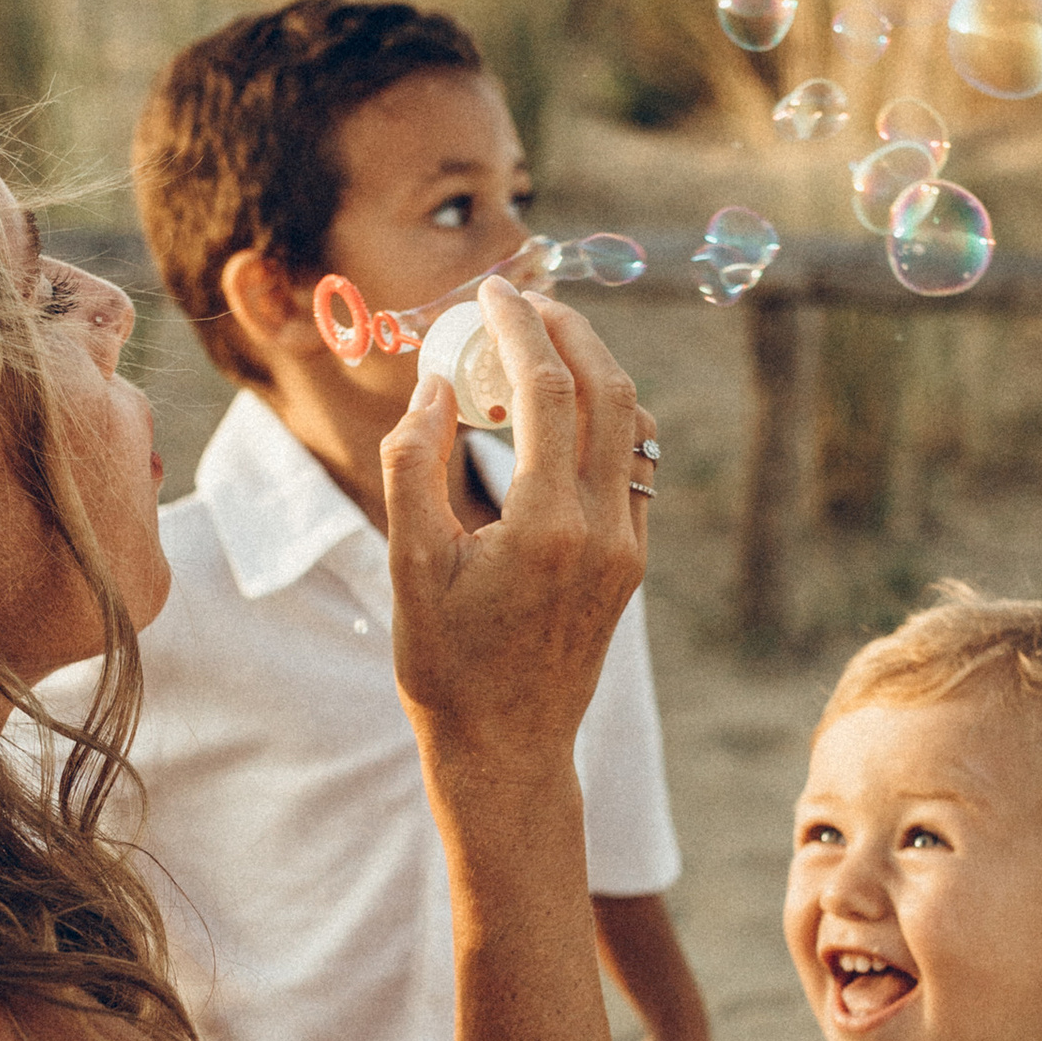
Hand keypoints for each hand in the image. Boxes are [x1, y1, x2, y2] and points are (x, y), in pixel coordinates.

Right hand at [381, 280, 649, 776]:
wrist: (506, 747)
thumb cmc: (447, 664)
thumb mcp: (410, 565)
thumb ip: (414, 464)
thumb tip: (431, 384)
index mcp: (547, 526)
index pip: (548, 389)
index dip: (519, 326)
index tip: (489, 293)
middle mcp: (603, 531)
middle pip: (610, 391)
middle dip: (570, 331)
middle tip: (525, 300)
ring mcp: (626, 548)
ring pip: (632, 427)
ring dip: (594, 372)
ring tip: (542, 345)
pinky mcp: (631, 564)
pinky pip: (631, 468)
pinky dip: (604, 421)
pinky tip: (560, 412)